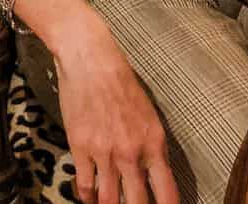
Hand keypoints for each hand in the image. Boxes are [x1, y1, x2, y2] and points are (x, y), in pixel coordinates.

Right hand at [53, 16, 178, 203]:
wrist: (90, 58)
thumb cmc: (121, 80)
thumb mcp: (148, 114)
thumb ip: (152, 147)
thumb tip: (153, 175)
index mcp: (154, 144)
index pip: (167, 194)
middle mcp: (131, 153)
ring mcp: (104, 152)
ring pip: (109, 201)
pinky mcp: (80, 147)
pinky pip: (85, 186)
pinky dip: (87, 197)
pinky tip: (89, 197)